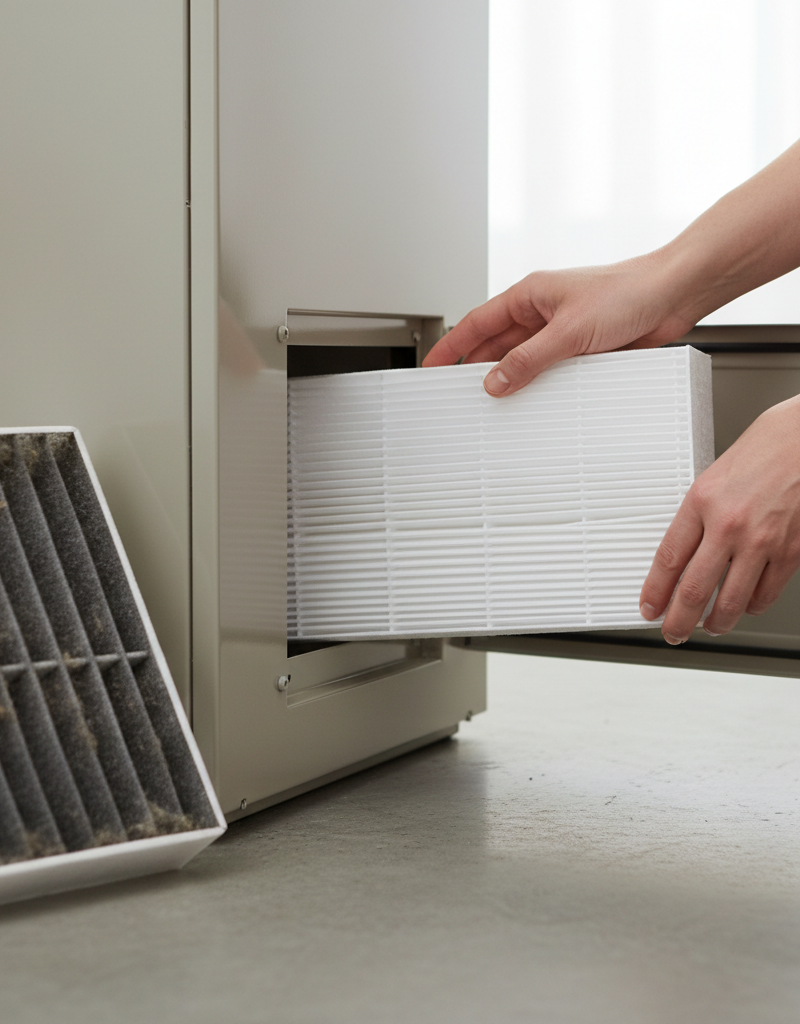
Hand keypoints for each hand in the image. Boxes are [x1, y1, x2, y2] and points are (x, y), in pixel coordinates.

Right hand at [423, 254, 696, 395]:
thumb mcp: (568, 331)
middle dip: (478, 370)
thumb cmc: (628, 291)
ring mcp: (562, 333)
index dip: (451, 346)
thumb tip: (495, 382)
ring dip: (513, 381)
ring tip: (497, 406)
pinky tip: (538, 404)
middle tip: (460, 396)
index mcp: (529, 295)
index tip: (431, 366)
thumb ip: (528, 359)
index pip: (476, 323)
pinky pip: (552, 373)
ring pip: (524, 362)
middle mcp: (542, 313)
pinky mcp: (583, 350)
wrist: (674, 294)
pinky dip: (542, 388)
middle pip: (497, 346)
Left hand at [640, 395, 799, 642]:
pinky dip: (752, 606)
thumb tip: (685, 551)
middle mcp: (729, 524)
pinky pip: (765, 593)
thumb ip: (700, 514)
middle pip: (693, 590)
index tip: (648, 606)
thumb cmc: (767, 448)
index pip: (667, 559)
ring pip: (731, 602)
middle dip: (678, 621)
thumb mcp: (716, 475)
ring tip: (709, 627)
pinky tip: (745, 606)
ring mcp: (763, 541)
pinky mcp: (792, 551)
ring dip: (716, 623)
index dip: (654, 591)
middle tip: (672, 632)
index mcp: (702, 500)